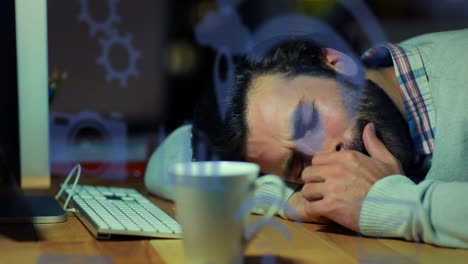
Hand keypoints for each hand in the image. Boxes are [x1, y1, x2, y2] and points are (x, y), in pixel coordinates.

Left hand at [288, 123, 402, 229]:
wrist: (398, 210)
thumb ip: (374, 143)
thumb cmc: (393, 186)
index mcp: (348, 157)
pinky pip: (309, 208)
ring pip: (307, 190)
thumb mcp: (387, 160)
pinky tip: (318, 213)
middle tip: (321, 190)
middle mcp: (337, 170)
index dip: (320, 169)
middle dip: (313, 182)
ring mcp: (332, 188)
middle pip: (308, 173)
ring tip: (321, 202)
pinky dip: (311, 212)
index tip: (326, 177)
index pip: (318, 159)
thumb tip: (368, 126)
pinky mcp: (330, 207)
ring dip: (312, 198)